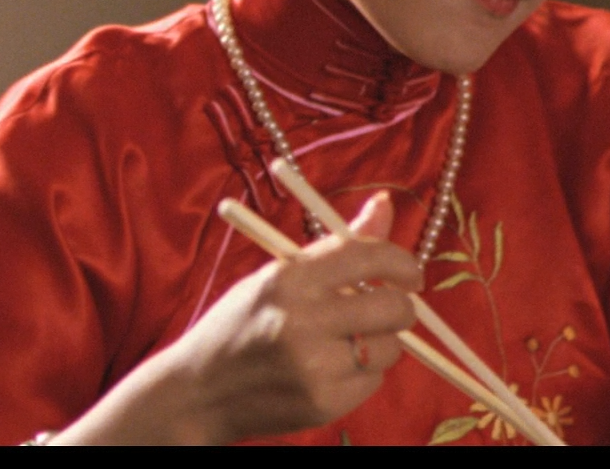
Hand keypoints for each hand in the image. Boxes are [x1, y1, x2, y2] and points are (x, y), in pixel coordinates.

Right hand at [55, 192, 419, 444]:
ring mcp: (314, 365)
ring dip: (379, 343)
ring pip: (389, 348)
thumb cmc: (242, 323)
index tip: (409, 273)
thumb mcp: (278, 274)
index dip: (401, 263)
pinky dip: (361, 374)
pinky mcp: (322, 403)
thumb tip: (385, 205)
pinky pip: (373, 382)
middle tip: (386, 308)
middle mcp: (302, 319)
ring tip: (343, 342)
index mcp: (288, 277)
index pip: (367, 256)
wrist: (200, 390)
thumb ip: (337, 246)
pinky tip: (329, 369)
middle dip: (399, 307)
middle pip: (394, 308)